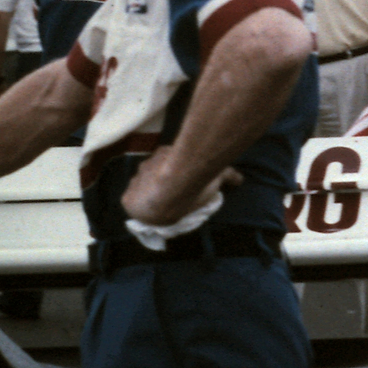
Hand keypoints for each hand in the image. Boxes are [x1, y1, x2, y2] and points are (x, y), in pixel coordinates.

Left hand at [120, 145, 242, 225]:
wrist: (170, 192)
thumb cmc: (193, 180)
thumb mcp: (215, 175)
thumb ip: (228, 175)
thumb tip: (240, 179)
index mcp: (164, 155)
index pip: (166, 164)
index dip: (173, 173)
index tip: (182, 184)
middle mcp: (147, 165)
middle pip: (151, 175)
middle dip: (159, 184)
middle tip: (171, 196)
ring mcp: (135, 182)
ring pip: (140, 188)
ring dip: (148, 194)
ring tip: (160, 206)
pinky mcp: (127, 200)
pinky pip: (131, 202)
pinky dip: (138, 207)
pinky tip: (148, 212)